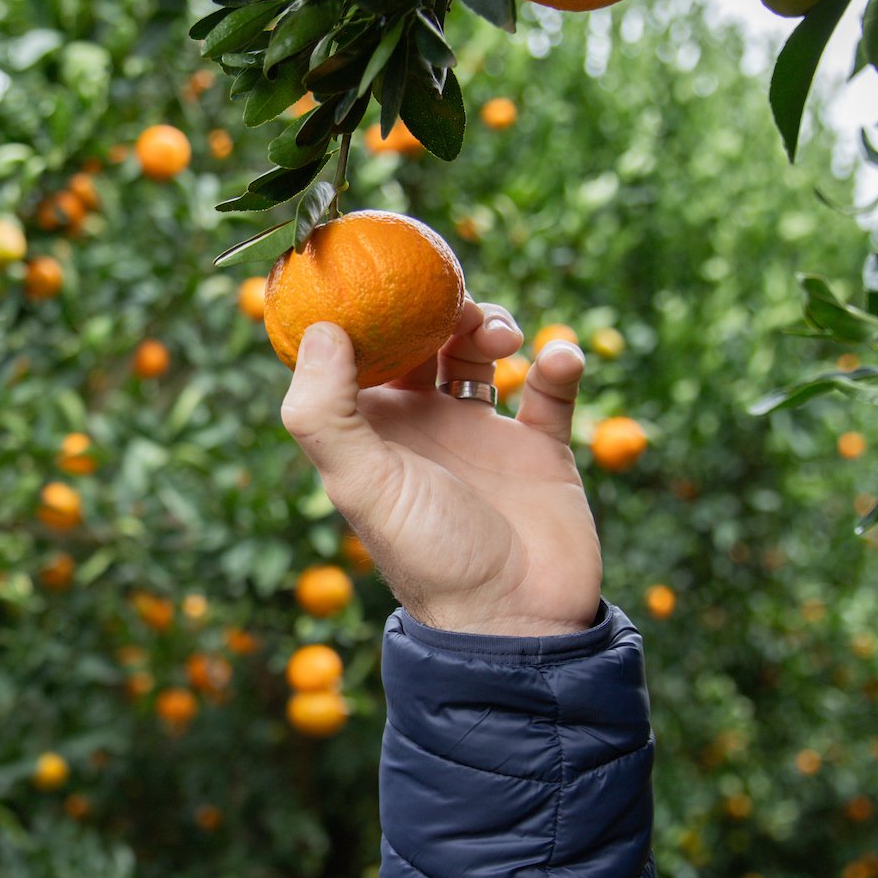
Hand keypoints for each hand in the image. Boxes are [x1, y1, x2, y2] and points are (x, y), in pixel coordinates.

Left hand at [280, 300, 601, 638]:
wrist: (517, 620)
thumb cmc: (430, 556)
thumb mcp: (361, 484)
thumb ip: (327, 412)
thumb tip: (320, 327)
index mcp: (372, 431)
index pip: (357, 350)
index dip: (366, 306)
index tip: (377, 258)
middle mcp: (423, 426)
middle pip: (423, 339)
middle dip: (438, 307)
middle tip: (455, 300)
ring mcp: (482, 435)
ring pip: (482, 352)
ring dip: (493, 326)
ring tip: (502, 339)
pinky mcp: (540, 450)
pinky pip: (550, 390)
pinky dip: (556, 364)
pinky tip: (556, 361)